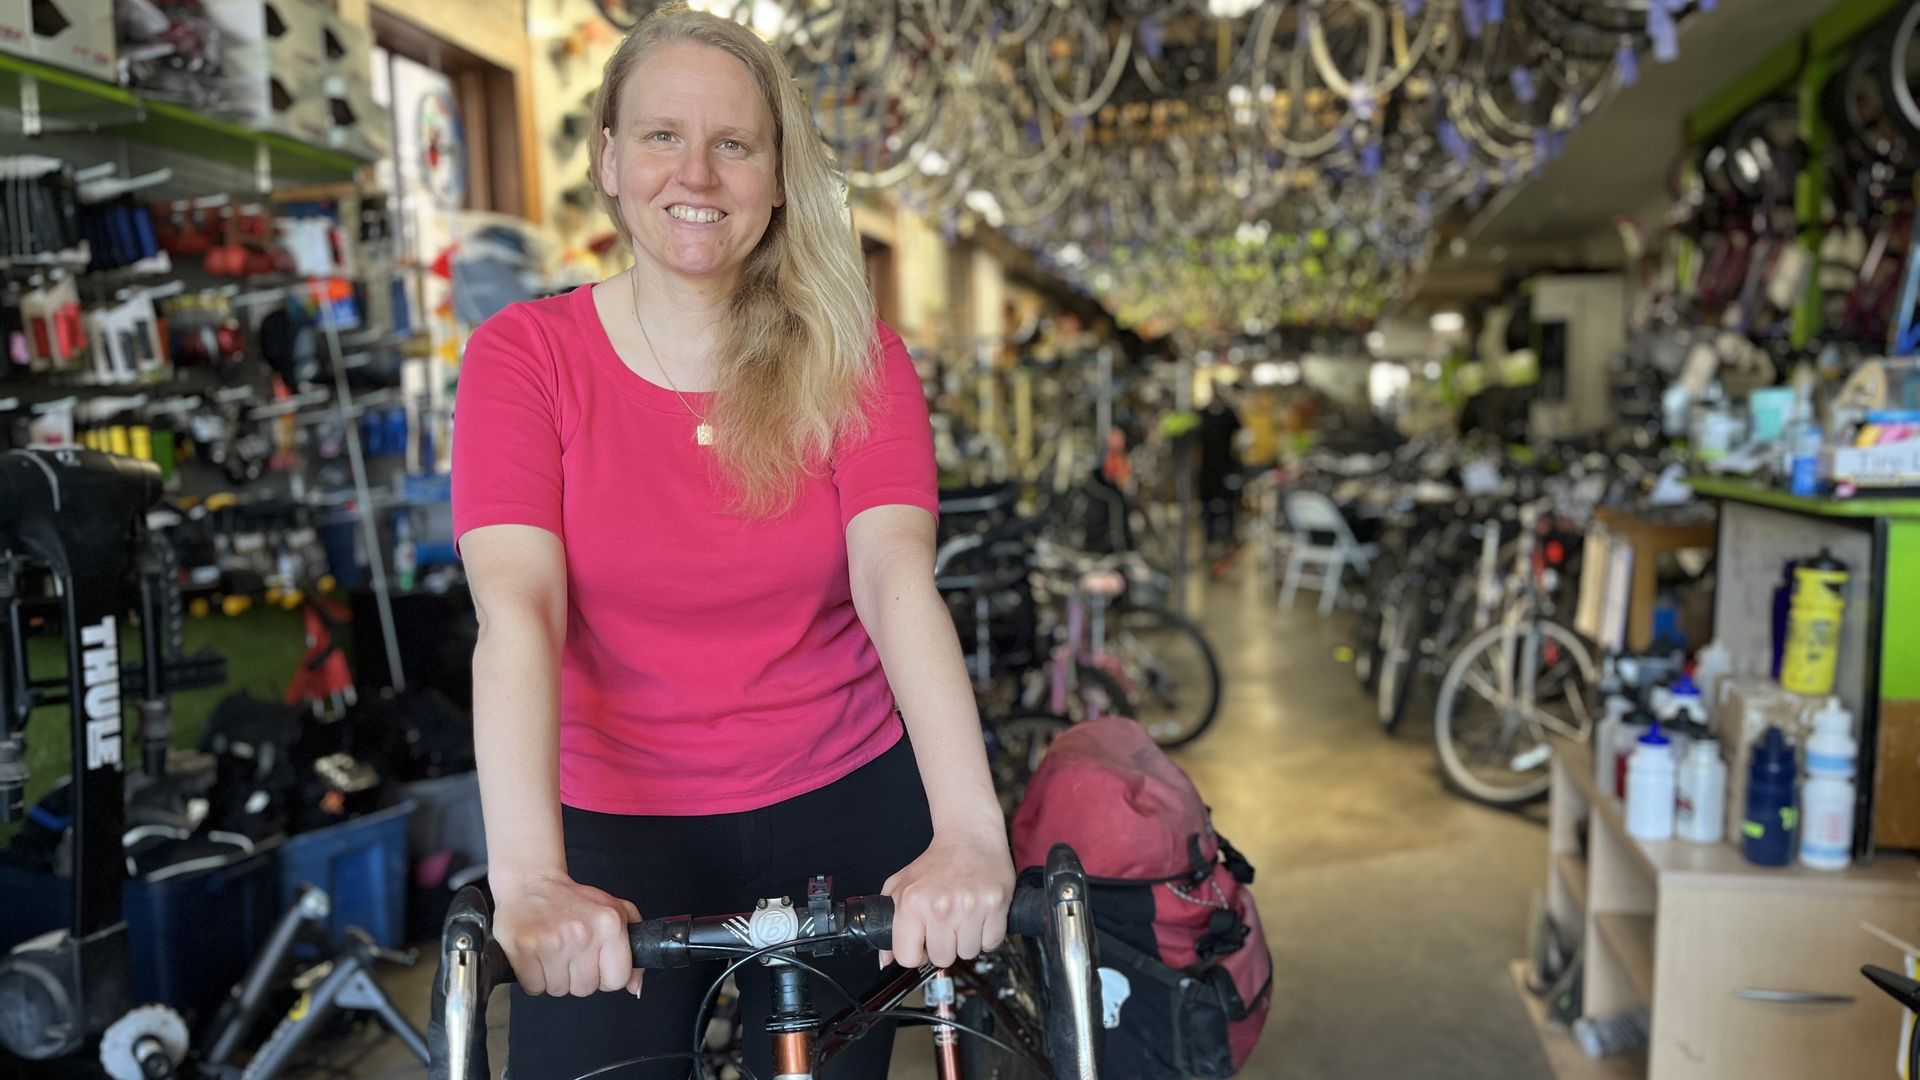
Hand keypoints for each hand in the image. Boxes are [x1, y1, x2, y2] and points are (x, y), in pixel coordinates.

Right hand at [493, 870, 642, 996]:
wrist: (531, 883)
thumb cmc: (572, 900)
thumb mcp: (615, 911)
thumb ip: (633, 946)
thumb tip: (635, 986)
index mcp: (610, 924)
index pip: (617, 980)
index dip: (605, 976)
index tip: (595, 964)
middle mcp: (583, 933)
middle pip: (585, 989)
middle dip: (576, 977)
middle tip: (569, 952)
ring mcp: (552, 942)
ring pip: (558, 990)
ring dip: (554, 977)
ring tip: (552, 952)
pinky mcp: (525, 948)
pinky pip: (534, 988)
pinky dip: (533, 978)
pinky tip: (536, 956)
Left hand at [879, 823, 1014, 968]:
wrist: (969, 836)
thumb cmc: (936, 862)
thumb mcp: (900, 886)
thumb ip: (887, 922)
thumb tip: (885, 959)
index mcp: (912, 903)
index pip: (908, 957)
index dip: (916, 952)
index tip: (923, 941)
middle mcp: (940, 906)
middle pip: (942, 958)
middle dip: (944, 946)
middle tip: (946, 924)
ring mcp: (969, 906)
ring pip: (968, 953)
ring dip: (966, 940)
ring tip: (964, 917)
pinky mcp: (995, 905)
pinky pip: (991, 943)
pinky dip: (987, 935)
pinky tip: (979, 916)